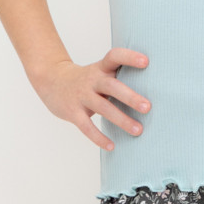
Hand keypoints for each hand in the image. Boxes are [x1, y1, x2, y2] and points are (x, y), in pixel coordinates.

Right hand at [34, 46, 150, 151]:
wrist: (51, 80)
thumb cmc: (86, 79)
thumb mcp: (100, 72)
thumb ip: (119, 78)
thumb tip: (152, 91)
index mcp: (101, 68)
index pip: (114, 56)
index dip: (129, 57)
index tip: (146, 62)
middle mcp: (92, 80)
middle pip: (112, 86)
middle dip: (130, 97)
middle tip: (148, 107)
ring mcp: (81, 96)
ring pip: (103, 108)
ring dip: (121, 120)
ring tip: (138, 131)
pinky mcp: (72, 112)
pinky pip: (86, 126)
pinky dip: (99, 138)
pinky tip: (112, 146)